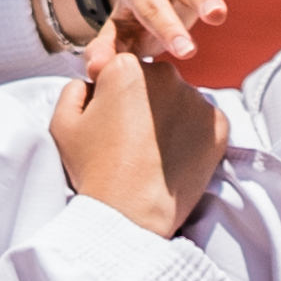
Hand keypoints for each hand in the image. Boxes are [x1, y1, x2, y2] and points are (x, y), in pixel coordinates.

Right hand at [51, 17, 227, 237]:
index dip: (111, 96)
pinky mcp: (218, 125)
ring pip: (179, 100)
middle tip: (130, 139)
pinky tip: (174, 156)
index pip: (120, 68)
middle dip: (142, 101)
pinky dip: (191, 134)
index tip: (110, 122)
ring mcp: (196, 99)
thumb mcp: (62, 123)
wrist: (130, 213)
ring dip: (168, 116)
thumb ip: (74, 88)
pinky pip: (202, 121)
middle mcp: (166, 74)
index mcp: (126, 67)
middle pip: (152, 80)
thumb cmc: (93, 170)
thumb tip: (91, 80)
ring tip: (152, 151)